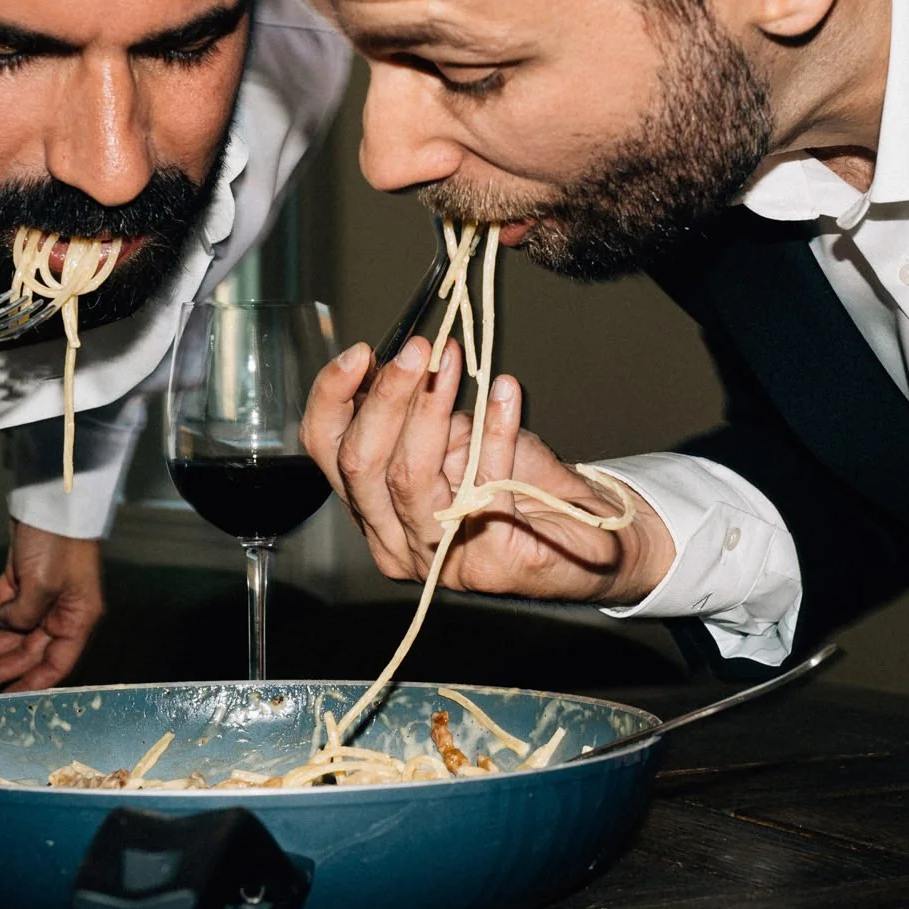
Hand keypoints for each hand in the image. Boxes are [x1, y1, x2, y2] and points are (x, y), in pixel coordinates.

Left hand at [0, 520, 104, 692]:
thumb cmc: (58, 543)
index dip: (29, 685)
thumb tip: (5, 627)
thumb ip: (22, 617)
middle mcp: (60, 612)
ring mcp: (40, 595)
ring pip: (6, 631)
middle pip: (23, 652)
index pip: (55, 665)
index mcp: (77, 619)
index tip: (1, 701)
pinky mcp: (20, 577)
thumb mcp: (42, 585)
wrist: (51, 498)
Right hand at [301, 336, 673, 603]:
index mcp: (372, 505)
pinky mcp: (489, 558)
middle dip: (386, 397)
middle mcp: (394, 538)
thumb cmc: (517, 482)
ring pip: (409, 476)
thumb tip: (404, 354)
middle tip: (418, 350)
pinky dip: (494, 431)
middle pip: (361, 464)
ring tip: (452, 360)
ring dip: (431, 407)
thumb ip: (419, 410)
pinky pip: (483, 484)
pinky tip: (505, 394)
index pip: (326, 450)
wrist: (582, 533)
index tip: (361, 353)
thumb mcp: (455, 436)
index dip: (332, 398)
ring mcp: (438, 556)